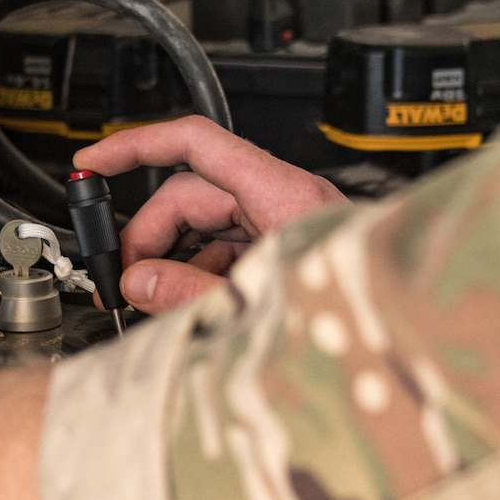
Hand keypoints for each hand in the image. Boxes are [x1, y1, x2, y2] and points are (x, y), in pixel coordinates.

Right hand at [73, 115, 345, 313]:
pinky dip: (200, 273)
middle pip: (190, 195)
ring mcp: (285, 224)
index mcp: (280, 194)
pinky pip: (228, 249)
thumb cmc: (355, 319)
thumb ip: (186, 292)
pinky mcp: (286, 250)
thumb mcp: (253, 306)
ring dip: (173, 260)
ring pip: (206, 226)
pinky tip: (189, 305)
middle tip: (125, 281)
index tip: (94, 162)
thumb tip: (138, 281)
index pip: (193, 142)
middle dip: (149, 236)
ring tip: (156, 301)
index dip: (135, 146)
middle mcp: (283, 200)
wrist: (405, 356)